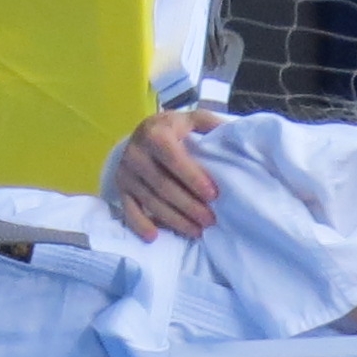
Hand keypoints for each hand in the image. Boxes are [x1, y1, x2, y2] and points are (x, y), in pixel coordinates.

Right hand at [100, 109, 222, 239]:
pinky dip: (140, 225)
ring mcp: (126, 172)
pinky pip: (129, 210)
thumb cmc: (176, 129)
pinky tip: (154, 237)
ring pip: (151, 201)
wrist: (144, 133)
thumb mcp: (193, 119)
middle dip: (189, 206)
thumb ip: (212, 124)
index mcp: (155, 133)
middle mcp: (136, 152)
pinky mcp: (120, 187)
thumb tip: (236, 136)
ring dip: (175, 219)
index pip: (173, 158)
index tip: (213, 195)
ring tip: (197, 231)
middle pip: (163, 185)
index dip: (193, 178)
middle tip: (210, 220)